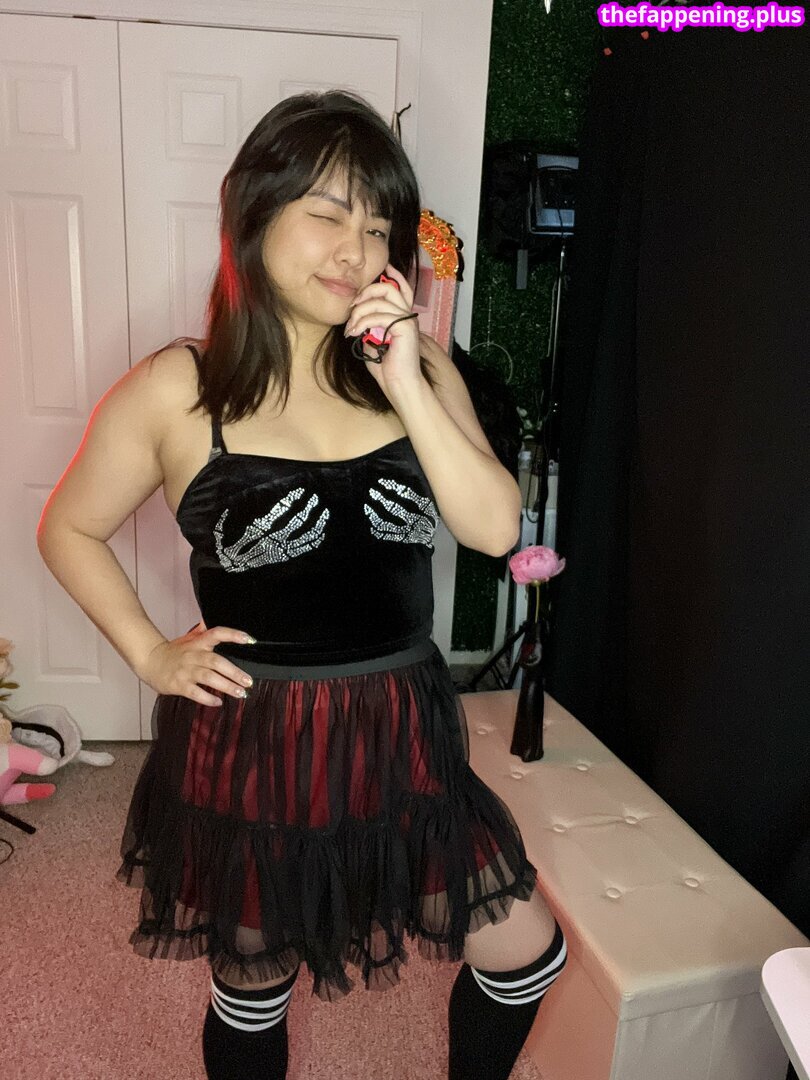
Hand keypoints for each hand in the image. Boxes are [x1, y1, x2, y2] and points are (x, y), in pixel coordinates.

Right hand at [137, 621, 253, 706]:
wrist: (149, 661)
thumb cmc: (173, 652)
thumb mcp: (189, 639)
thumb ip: (202, 630)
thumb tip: (210, 617)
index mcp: (197, 643)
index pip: (216, 633)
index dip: (233, 635)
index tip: (249, 639)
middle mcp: (193, 655)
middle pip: (216, 661)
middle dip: (234, 672)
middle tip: (248, 681)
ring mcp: (186, 671)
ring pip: (208, 677)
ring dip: (226, 686)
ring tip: (240, 693)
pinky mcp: (178, 685)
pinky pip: (195, 693)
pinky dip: (207, 698)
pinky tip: (218, 702)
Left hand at [344, 263, 421, 398]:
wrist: (399, 384)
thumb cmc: (385, 367)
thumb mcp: (372, 340)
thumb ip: (369, 325)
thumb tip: (358, 315)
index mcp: (402, 316)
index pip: (401, 288)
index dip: (394, 275)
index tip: (384, 266)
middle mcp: (407, 315)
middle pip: (388, 288)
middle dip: (366, 292)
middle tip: (352, 307)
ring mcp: (407, 321)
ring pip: (381, 300)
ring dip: (360, 312)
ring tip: (350, 328)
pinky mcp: (405, 328)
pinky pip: (380, 316)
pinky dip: (363, 323)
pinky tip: (354, 334)